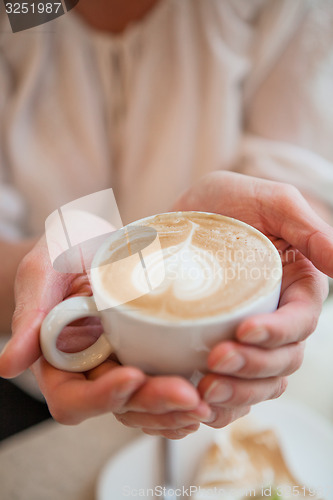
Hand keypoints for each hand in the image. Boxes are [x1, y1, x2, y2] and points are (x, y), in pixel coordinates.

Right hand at [0, 236, 248, 438]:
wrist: (92, 239)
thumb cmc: (63, 251)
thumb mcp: (44, 270)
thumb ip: (31, 312)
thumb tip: (9, 365)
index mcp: (60, 360)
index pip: (73, 398)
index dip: (102, 396)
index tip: (133, 377)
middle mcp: (92, 370)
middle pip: (119, 407)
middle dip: (153, 405)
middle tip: (191, 396)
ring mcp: (121, 363)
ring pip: (146, 406)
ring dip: (176, 410)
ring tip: (208, 399)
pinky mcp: (148, 353)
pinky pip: (165, 384)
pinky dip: (186, 396)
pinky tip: (212, 392)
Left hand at [173, 171, 331, 427]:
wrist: (179, 216)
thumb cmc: (227, 202)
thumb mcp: (270, 202)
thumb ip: (309, 229)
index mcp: (295, 288)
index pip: (300, 323)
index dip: (278, 333)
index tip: (245, 331)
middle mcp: (276, 316)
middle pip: (282, 360)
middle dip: (253, 367)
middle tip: (214, 361)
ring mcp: (247, 335)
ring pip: (260, 381)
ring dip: (238, 392)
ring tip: (204, 389)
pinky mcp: (218, 345)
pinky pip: (232, 387)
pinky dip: (222, 402)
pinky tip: (200, 402)